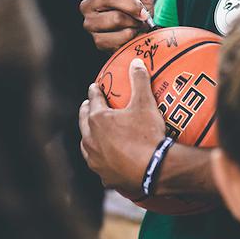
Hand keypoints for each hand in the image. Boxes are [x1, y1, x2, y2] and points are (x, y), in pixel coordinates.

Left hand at [79, 58, 165, 194]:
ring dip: (88, 136)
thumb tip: (136, 62)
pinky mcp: (104, 177)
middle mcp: (90, 140)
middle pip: (84, 121)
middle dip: (86, 111)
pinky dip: (100, 159)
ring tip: (91, 132)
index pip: (93, 100)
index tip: (94, 87)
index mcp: (98, 119)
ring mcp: (96, 160)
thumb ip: (139, 80)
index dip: (94, 91)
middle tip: (88, 105)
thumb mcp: (146, 104)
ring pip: (86, 145)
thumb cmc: (148, 134)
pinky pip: (98, 165)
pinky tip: (104, 159)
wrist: (155, 169)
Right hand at [80, 0, 154, 52]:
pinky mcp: (98, 41)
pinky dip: (132, 35)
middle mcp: (88, 5)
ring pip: (116, 18)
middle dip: (131, 5)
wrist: (140, 35)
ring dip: (133, 22)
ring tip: (135, 23)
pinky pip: (120, 36)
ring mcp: (90, 24)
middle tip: (143, 13)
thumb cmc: (137, 12)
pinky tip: (130, 33)